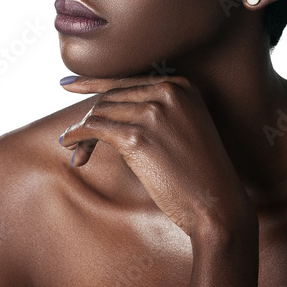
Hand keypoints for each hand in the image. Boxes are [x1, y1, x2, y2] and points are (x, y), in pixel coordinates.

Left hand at [58, 75, 253, 236]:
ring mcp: (153, 112)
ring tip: (76, 153)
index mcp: (181, 85)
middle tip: (74, 143)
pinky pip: (94, 128)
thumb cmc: (197, 172)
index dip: (93, 84)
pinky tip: (68, 145)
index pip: (126, 82)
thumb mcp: (183, 127)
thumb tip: (104, 110)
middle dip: (89, 120)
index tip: (69, 86)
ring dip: (81, 133)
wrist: (217, 204)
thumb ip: (153, 111)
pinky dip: (76, 136)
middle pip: (110, 98)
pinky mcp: (138, 136)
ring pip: (100, 112)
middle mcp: (168, 91)